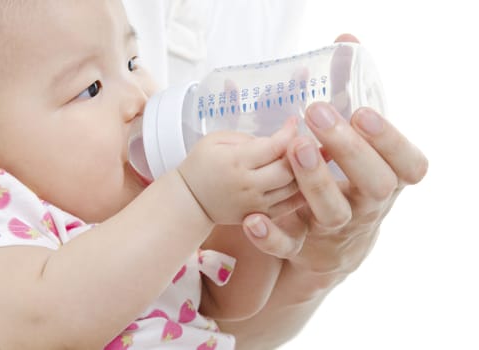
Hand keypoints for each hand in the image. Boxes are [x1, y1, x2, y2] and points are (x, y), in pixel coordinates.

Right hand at [178, 118, 302, 224]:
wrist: (190, 201)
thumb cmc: (202, 165)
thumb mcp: (216, 140)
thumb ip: (248, 138)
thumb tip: (279, 140)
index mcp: (235, 161)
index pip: (274, 146)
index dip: (290, 132)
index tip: (294, 122)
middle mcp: (247, 184)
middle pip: (289, 169)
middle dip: (302, 153)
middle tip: (305, 141)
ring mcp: (255, 204)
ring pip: (294, 188)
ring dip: (306, 172)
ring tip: (309, 158)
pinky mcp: (260, 216)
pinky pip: (290, 206)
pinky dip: (301, 191)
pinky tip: (305, 179)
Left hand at [241, 100, 427, 293]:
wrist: (337, 238)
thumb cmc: (347, 170)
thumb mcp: (355, 135)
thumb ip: (349, 88)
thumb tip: (345, 38)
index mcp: (389, 177)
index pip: (408, 164)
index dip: (390, 140)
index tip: (361, 112)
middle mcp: (368, 205)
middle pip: (374, 186)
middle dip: (349, 150)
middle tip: (317, 114)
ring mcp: (336, 227)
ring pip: (333, 213)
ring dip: (316, 181)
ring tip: (295, 147)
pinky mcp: (303, 245)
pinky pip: (290, 246)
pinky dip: (271, 236)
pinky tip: (253, 219)